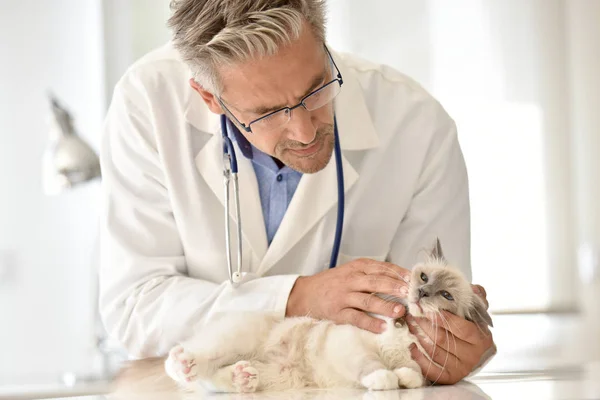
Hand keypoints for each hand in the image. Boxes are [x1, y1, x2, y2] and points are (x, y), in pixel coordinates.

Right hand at [286, 258, 409, 332]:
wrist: (305, 293)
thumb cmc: (332, 283)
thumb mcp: (351, 271)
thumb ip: (372, 274)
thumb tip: (401, 280)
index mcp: (356, 267)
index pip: (381, 267)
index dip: (398, 273)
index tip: (413, 279)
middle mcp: (351, 280)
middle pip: (376, 282)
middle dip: (395, 287)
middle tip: (410, 293)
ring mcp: (344, 297)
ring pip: (367, 300)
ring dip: (385, 305)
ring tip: (400, 311)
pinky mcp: (338, 312)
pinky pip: (356, 318)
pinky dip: (369, 322)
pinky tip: (382, 327)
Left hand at [406, 285, 493, 383]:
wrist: (472, 349)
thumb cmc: (470, 325)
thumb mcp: (476, 309)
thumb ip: (476, 296)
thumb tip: (471, 288)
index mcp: (480, 337)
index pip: (461, 328)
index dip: (442, 319)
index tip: (427, 309)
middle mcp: (472, 354)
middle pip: (442, 339)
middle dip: (424, 324)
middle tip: (412, 313)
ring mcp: (461, 367)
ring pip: (434, 351)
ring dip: (418, 336)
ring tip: (409, 324)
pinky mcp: (450, 376)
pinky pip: (431, 369)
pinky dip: (418, 357)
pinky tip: (412, 345)